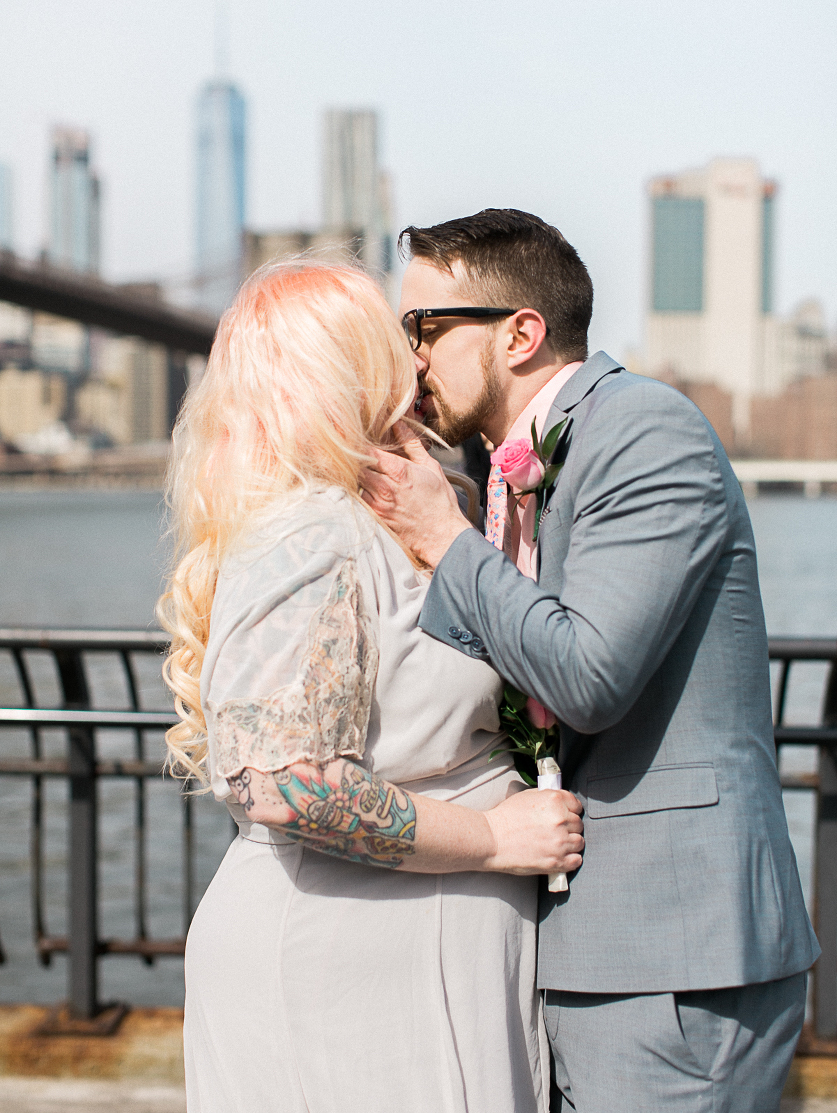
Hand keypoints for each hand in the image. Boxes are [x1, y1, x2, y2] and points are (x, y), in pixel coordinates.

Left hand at [360, 422, 473, 567]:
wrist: (442, 535)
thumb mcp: (430, 467)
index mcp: (398, 471)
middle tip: (357, 454)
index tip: (358, 439)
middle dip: (356, 459)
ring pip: (356, 483)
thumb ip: (412, 444)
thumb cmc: (439, 501)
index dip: (360, 444)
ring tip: (366, 473)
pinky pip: (360, 500)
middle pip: (357, 467)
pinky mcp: (376, 518)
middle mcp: (385, 488)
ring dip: (358, 477)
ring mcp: (378, 505)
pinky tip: (371, 491)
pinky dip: (362, 493)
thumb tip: (399, 423)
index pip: (367, 451)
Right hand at [483, 788, 583, 875]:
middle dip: (569, 827)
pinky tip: (561, 856)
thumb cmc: (505, 818)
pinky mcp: (556, 861)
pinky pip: (576, 860)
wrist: (491, 839)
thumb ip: (548, 797)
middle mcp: (560, 820)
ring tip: (557, 843)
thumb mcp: (527, 796)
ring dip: (571, 843)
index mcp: (554, 800)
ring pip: (579, 842)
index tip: (566, 815)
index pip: (576, 805)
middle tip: (556, 831)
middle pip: (578, 824)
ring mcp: (560, 842)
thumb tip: (560, 802)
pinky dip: (571, 859)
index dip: (571, 811)